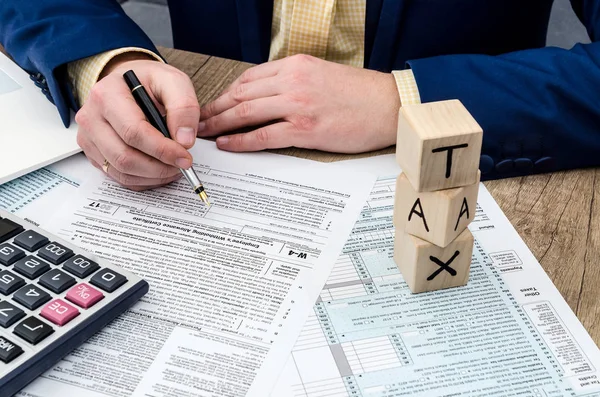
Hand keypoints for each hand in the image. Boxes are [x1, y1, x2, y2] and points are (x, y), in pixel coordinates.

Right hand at [75, 53, 200, 189]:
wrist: (130, 84)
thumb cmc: (149, 82)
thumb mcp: (173, 81)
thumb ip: (184, 107)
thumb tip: (184, 140)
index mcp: (107, 94)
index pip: (133, 132)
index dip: (162, 150)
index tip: (184, 157)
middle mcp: (91, 117)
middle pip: (124, 156)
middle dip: (158, 167)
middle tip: (182, 165)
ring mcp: (89, 137)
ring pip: (121, 170)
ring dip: (152, 176)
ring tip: (173, 167)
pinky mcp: (93, 153)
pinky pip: (118, 176)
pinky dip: (143, 180)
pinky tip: (159, 170)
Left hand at [199, 54, 399, 152]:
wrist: (390, 106)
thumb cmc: (361, 94)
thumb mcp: (323, 75)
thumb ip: (295, 81)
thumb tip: (269, 97)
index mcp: (297, 65)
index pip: (249, 78)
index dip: (227, 93)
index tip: (216, 103)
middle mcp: (294, 81)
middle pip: (241, 94)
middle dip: (215, 108)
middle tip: (199, 120)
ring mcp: (298, 105)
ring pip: (246, 113)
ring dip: (221, 124)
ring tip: (205, 133)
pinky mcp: (305, 129)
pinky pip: (264, 135)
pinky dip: (241, 140)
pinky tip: (228, 144)